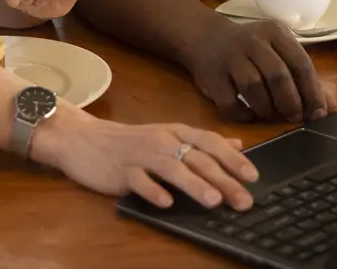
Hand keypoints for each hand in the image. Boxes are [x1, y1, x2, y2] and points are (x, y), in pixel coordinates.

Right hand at [36, 113, 258, 211]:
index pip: (210, 142)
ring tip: (214, 201)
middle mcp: (162, 141)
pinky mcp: (121, 171)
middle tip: (244, 199)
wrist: (83, 139)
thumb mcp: (168, 136)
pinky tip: (166, 203)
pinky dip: (153, 191)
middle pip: (197, 158)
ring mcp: (140, 155)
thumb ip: (201, 142)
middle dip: (223, 179)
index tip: (253, 176)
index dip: (233, 158)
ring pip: (172, 167)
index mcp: (175, 132)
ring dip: (194, 184)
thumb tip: (237, 145)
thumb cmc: (129, 141)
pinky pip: (139, 181)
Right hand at [186, 18, 336, 122]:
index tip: (319, 113)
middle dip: (290, 102)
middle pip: (278, 75)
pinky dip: (242, 114)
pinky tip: (248, 113)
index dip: (312, 91)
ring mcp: (229, 57)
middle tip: (294, 117)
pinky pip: (229, 102)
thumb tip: (330, 107)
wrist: (205, 37)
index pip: (300, 63)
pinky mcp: (211, 75)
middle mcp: (252, 41)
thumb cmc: (251, 49)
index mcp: (275, 32)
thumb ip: (302, 76)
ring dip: (266, 108)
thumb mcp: (277, 52)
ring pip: (253, 88)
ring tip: (270, 113)